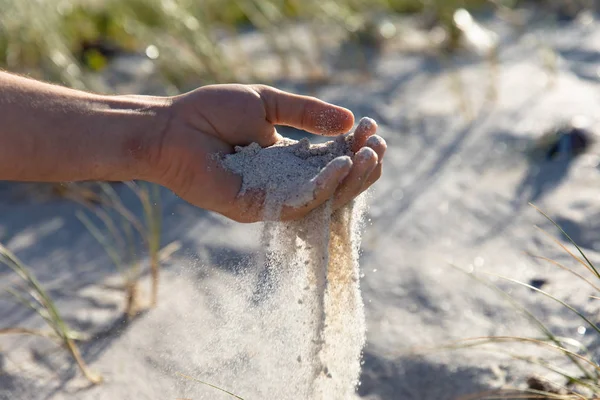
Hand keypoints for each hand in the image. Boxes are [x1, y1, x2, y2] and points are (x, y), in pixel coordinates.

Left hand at [153, 84, 385, 221]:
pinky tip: (341, 167)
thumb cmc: (213, 111)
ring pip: (322, 198)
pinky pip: (297, 203)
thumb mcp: (268, 104)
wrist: (172, 127)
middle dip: (361, 167)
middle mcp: (284, 181)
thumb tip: (349, 121)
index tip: (373, 129)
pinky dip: (322, 187)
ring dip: (350, 179)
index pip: (331, 160)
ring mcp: (271, 197)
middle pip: (333, 183)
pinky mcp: (256, 208)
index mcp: (288, 159)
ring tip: (371, 156)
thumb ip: (306, 113)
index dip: (355, 148)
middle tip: (380, 146)